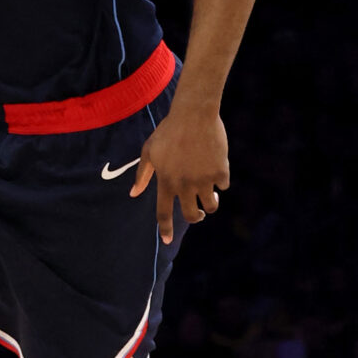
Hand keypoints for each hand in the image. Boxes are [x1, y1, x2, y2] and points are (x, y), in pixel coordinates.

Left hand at [129, 101, 228, 245]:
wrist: (194, 114)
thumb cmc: (168, 131)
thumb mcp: (149, 151)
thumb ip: (142, 174)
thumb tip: (133, 194)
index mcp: (165, 181)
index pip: (163, 212)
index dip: (165, 229)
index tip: (167, 242)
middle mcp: (184, 184)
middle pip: (191, 215)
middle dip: (195, 217)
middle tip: (197, 212)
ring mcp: (203, 179)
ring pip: (211, 205)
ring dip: (211, 203)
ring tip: (210, 195)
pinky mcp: (221, 171)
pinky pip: (224, 186)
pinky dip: (221, 181)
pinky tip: (216, 169)